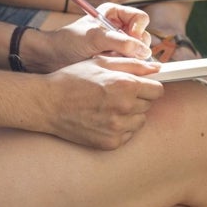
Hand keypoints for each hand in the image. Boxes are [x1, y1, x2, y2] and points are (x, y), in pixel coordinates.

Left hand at [34, 5, 150, 70]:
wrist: (53, 57)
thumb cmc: (68, 41)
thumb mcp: (94, 38)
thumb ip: (120, 42)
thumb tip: (143, 50)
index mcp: (114, 13)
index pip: (140, 18)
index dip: (139, 29)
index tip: (131, 38)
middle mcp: (118, 27)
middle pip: (143, 37)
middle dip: (135, 47)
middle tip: (121, 54)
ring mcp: (117, 44)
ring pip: (138, 53)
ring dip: (128, 58)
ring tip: (110, 60)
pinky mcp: (115, 58)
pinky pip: (129, 63)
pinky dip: (123, 66)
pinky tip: (109, 66)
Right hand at [41, 56, 162, 148]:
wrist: (48, 103)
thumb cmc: (72, 79)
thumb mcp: (100, 63)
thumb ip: (132, 64)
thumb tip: (157, 68)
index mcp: (125, 85)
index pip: (158, 90)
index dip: (148, 86)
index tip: (139, 85)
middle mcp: (124, 108)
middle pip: (148, 105)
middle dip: (137, 98)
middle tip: (115, 93)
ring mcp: (118, 128)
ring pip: (139, 121)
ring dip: (130, 114)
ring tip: (108, 106)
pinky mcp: (110, 143)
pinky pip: (127, 134)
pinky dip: (119, 127)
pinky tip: (102, 118)